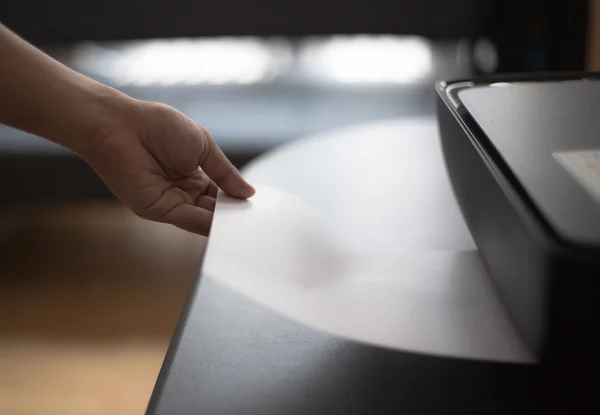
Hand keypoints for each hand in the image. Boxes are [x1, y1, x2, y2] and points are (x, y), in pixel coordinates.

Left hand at [84, 100, 254, 234]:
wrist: (122, 125)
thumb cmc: (159, 126)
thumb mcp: (204, 146)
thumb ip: (226, 172)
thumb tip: (249, 193)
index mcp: (195, 174)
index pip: (221, 195)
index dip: (237, 201)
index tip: (258, 209)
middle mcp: (184, 191)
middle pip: (214, 210)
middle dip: (234, 216)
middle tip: (257, 223)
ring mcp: (171, 202)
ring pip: (204, 219)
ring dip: (225, 224)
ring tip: (248, 227)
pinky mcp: (158, 210)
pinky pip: (189, 220)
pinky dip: (209, 225)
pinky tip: (227, 226)